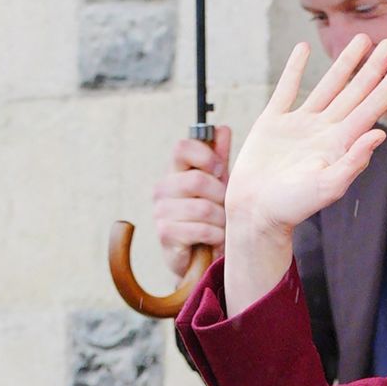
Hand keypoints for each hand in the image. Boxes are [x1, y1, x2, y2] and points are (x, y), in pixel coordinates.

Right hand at [153, 125, 229, 276]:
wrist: (203, 257)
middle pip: (197, 179)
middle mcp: (163, 188)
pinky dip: (216, 235)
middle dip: (220, 196)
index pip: (182, 147)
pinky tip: (215, 238)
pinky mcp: (165, 234)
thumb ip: (219, 159)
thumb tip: (222, 129)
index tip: (220, 170)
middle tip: (225, 207)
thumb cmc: (212, 217)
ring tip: (222, 225)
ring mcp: (161, 211)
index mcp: (176, 171)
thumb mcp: (219, 185)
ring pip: (203, 207)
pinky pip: (201, 229)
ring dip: (221, 220)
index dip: (205, 155)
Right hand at [222, 36, 386, 311]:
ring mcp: (299, 124)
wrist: (254, 212)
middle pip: (355, 91)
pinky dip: (294, 69)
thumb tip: (380, 134)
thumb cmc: (292, 206)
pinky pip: (286, 89)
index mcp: (340, 143)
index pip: (370, 108)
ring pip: (328, 85)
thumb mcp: (328, 186)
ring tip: (360, 40)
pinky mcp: (273, 122)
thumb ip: (354, 161)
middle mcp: (324, 129)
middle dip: (373, 67)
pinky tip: (303, 49)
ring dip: (344, 63)